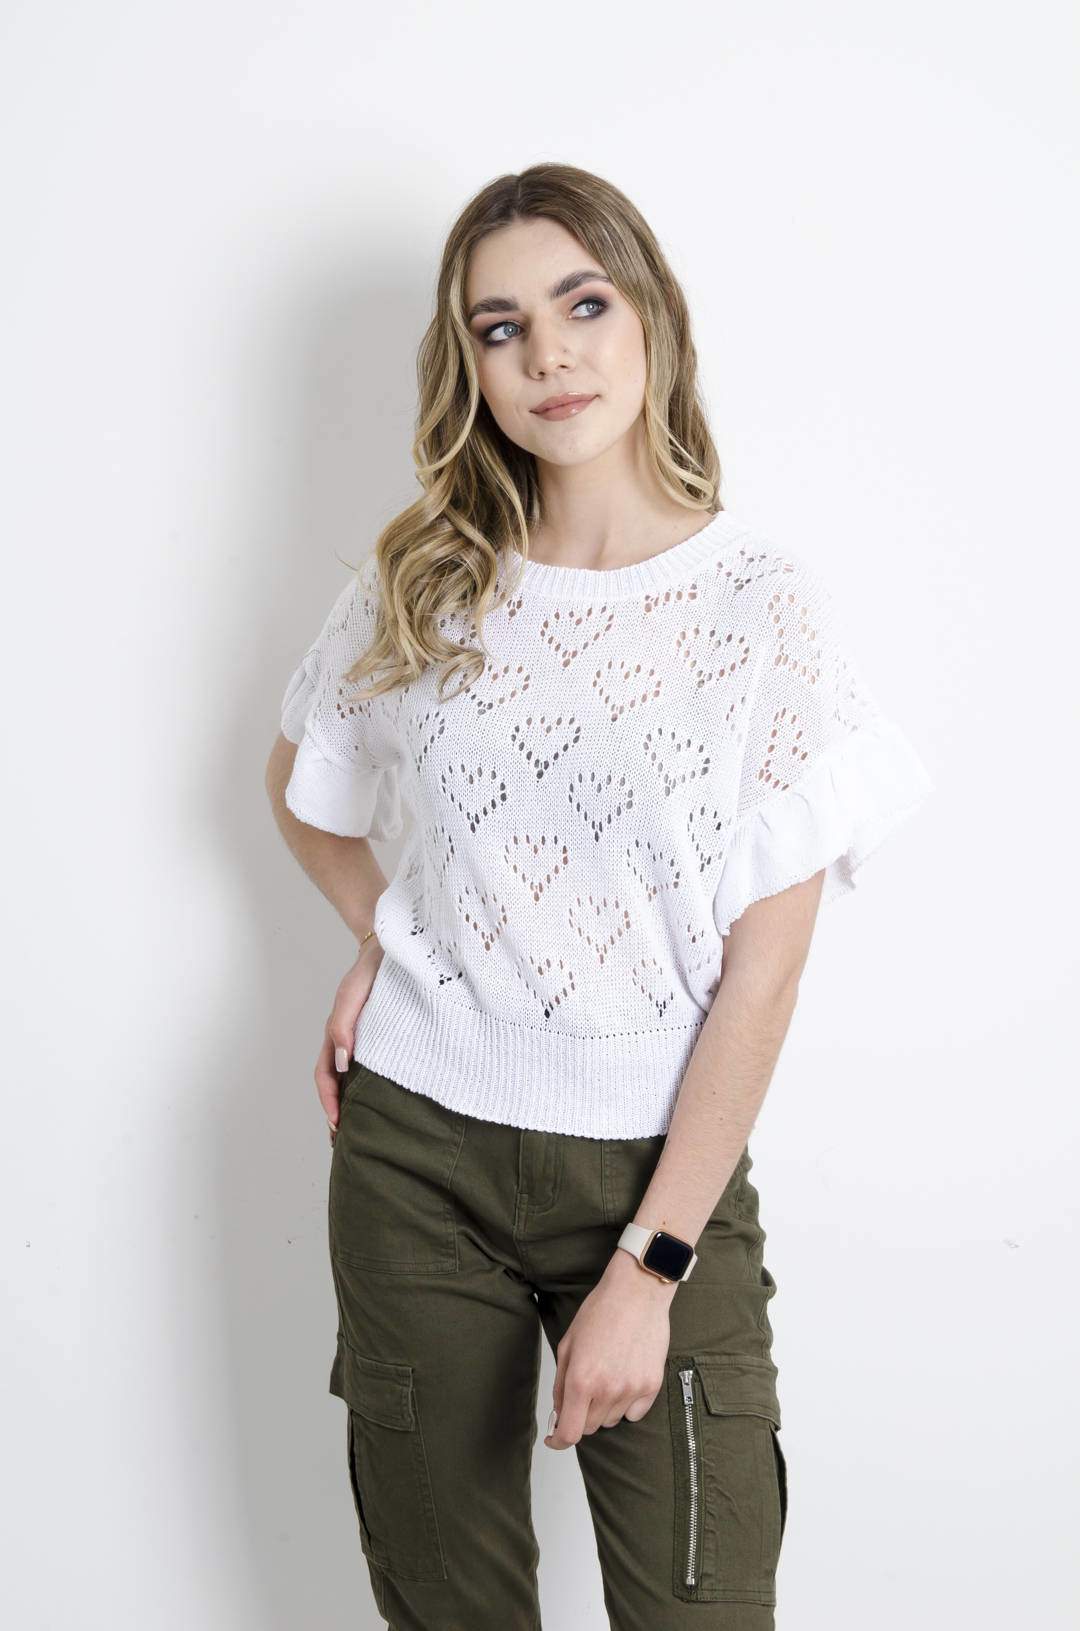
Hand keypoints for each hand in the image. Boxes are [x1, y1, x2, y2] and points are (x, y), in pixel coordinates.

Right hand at [315, 936, 383, 1144]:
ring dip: (353, 1106)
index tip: (337, 1126)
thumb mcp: (354, 993)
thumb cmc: (371, 969)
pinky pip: (372, 1070)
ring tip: (362, 1132)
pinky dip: (370, 1090)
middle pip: (336, 1086)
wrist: (393, 948)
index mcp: (336, 1035)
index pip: (326, 1076)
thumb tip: (342, 1063)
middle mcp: (347, 1042)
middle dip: (337, 1114)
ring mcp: (364, 1042)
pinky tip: (384, 1103)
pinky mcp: (383, 1039)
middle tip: (346, 1144)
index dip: (329, 1102)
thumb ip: (345, 1024)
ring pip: (353, 1081)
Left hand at [544, 1248, 676, 1449]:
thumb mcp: (568, 1344)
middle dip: (580, 1415)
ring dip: (603, 1408)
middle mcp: (608, 1390)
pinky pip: (635, 1413)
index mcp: (582, 1380)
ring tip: (606, 1375)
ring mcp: (633, 1389)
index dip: (559, 1440)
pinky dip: (626, 1404)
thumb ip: (561, 1384)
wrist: (637, 1292)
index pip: (570, 1432)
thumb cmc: (601, 1311)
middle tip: (583, 1391)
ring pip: (611, 1420)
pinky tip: (624, 1378)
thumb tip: (560, 1413)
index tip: (555, 1438)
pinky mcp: (652, 1385)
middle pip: (590, 1428)